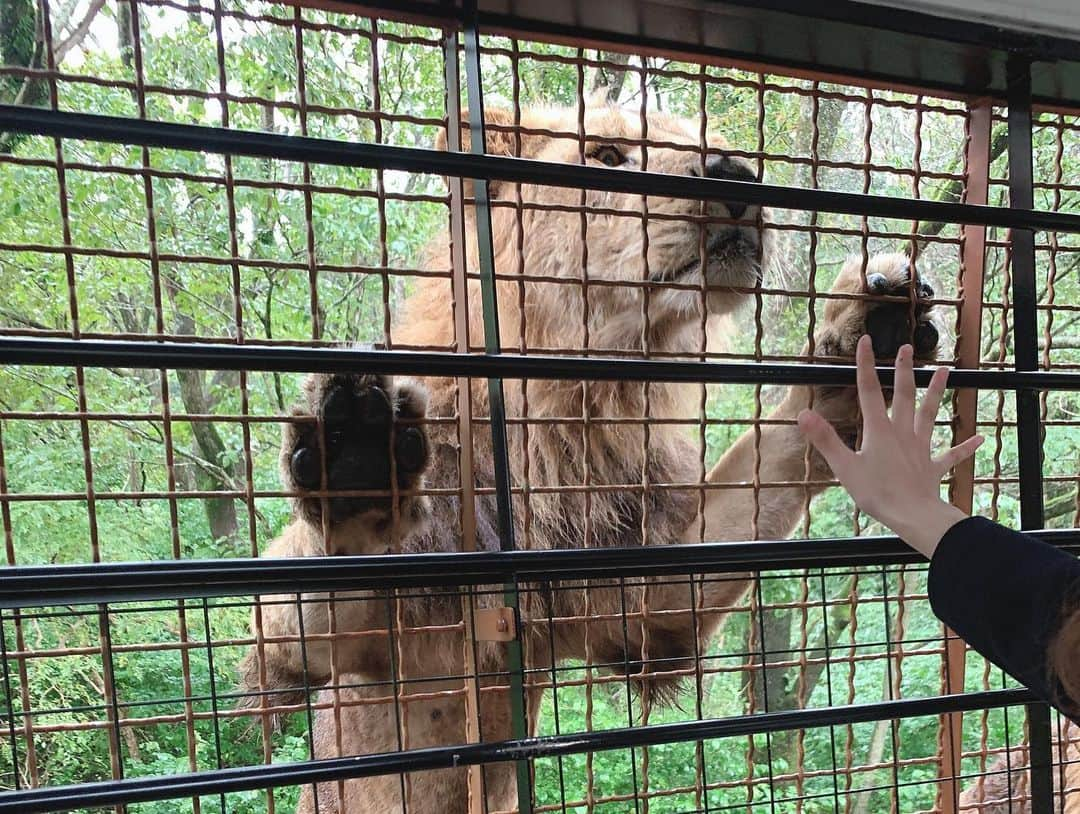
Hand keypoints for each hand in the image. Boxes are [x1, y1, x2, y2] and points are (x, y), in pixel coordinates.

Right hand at [797, 334, 982, 557]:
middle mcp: (902, 433)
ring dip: (936, 393)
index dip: (866, 365)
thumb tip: (804, 414)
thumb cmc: (878, 494)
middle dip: (903, 371)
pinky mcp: (932, 467)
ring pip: (929, 415)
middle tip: (907, 348)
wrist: (914, 516)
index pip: (868, 392)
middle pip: (903, 396)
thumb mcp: (845, 467)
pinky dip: (964, 448)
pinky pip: (951, 455)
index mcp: (879, 432)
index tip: (866, 342)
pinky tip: (978, 440)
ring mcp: (920, 449)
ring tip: (946, 372)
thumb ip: (825, 440)